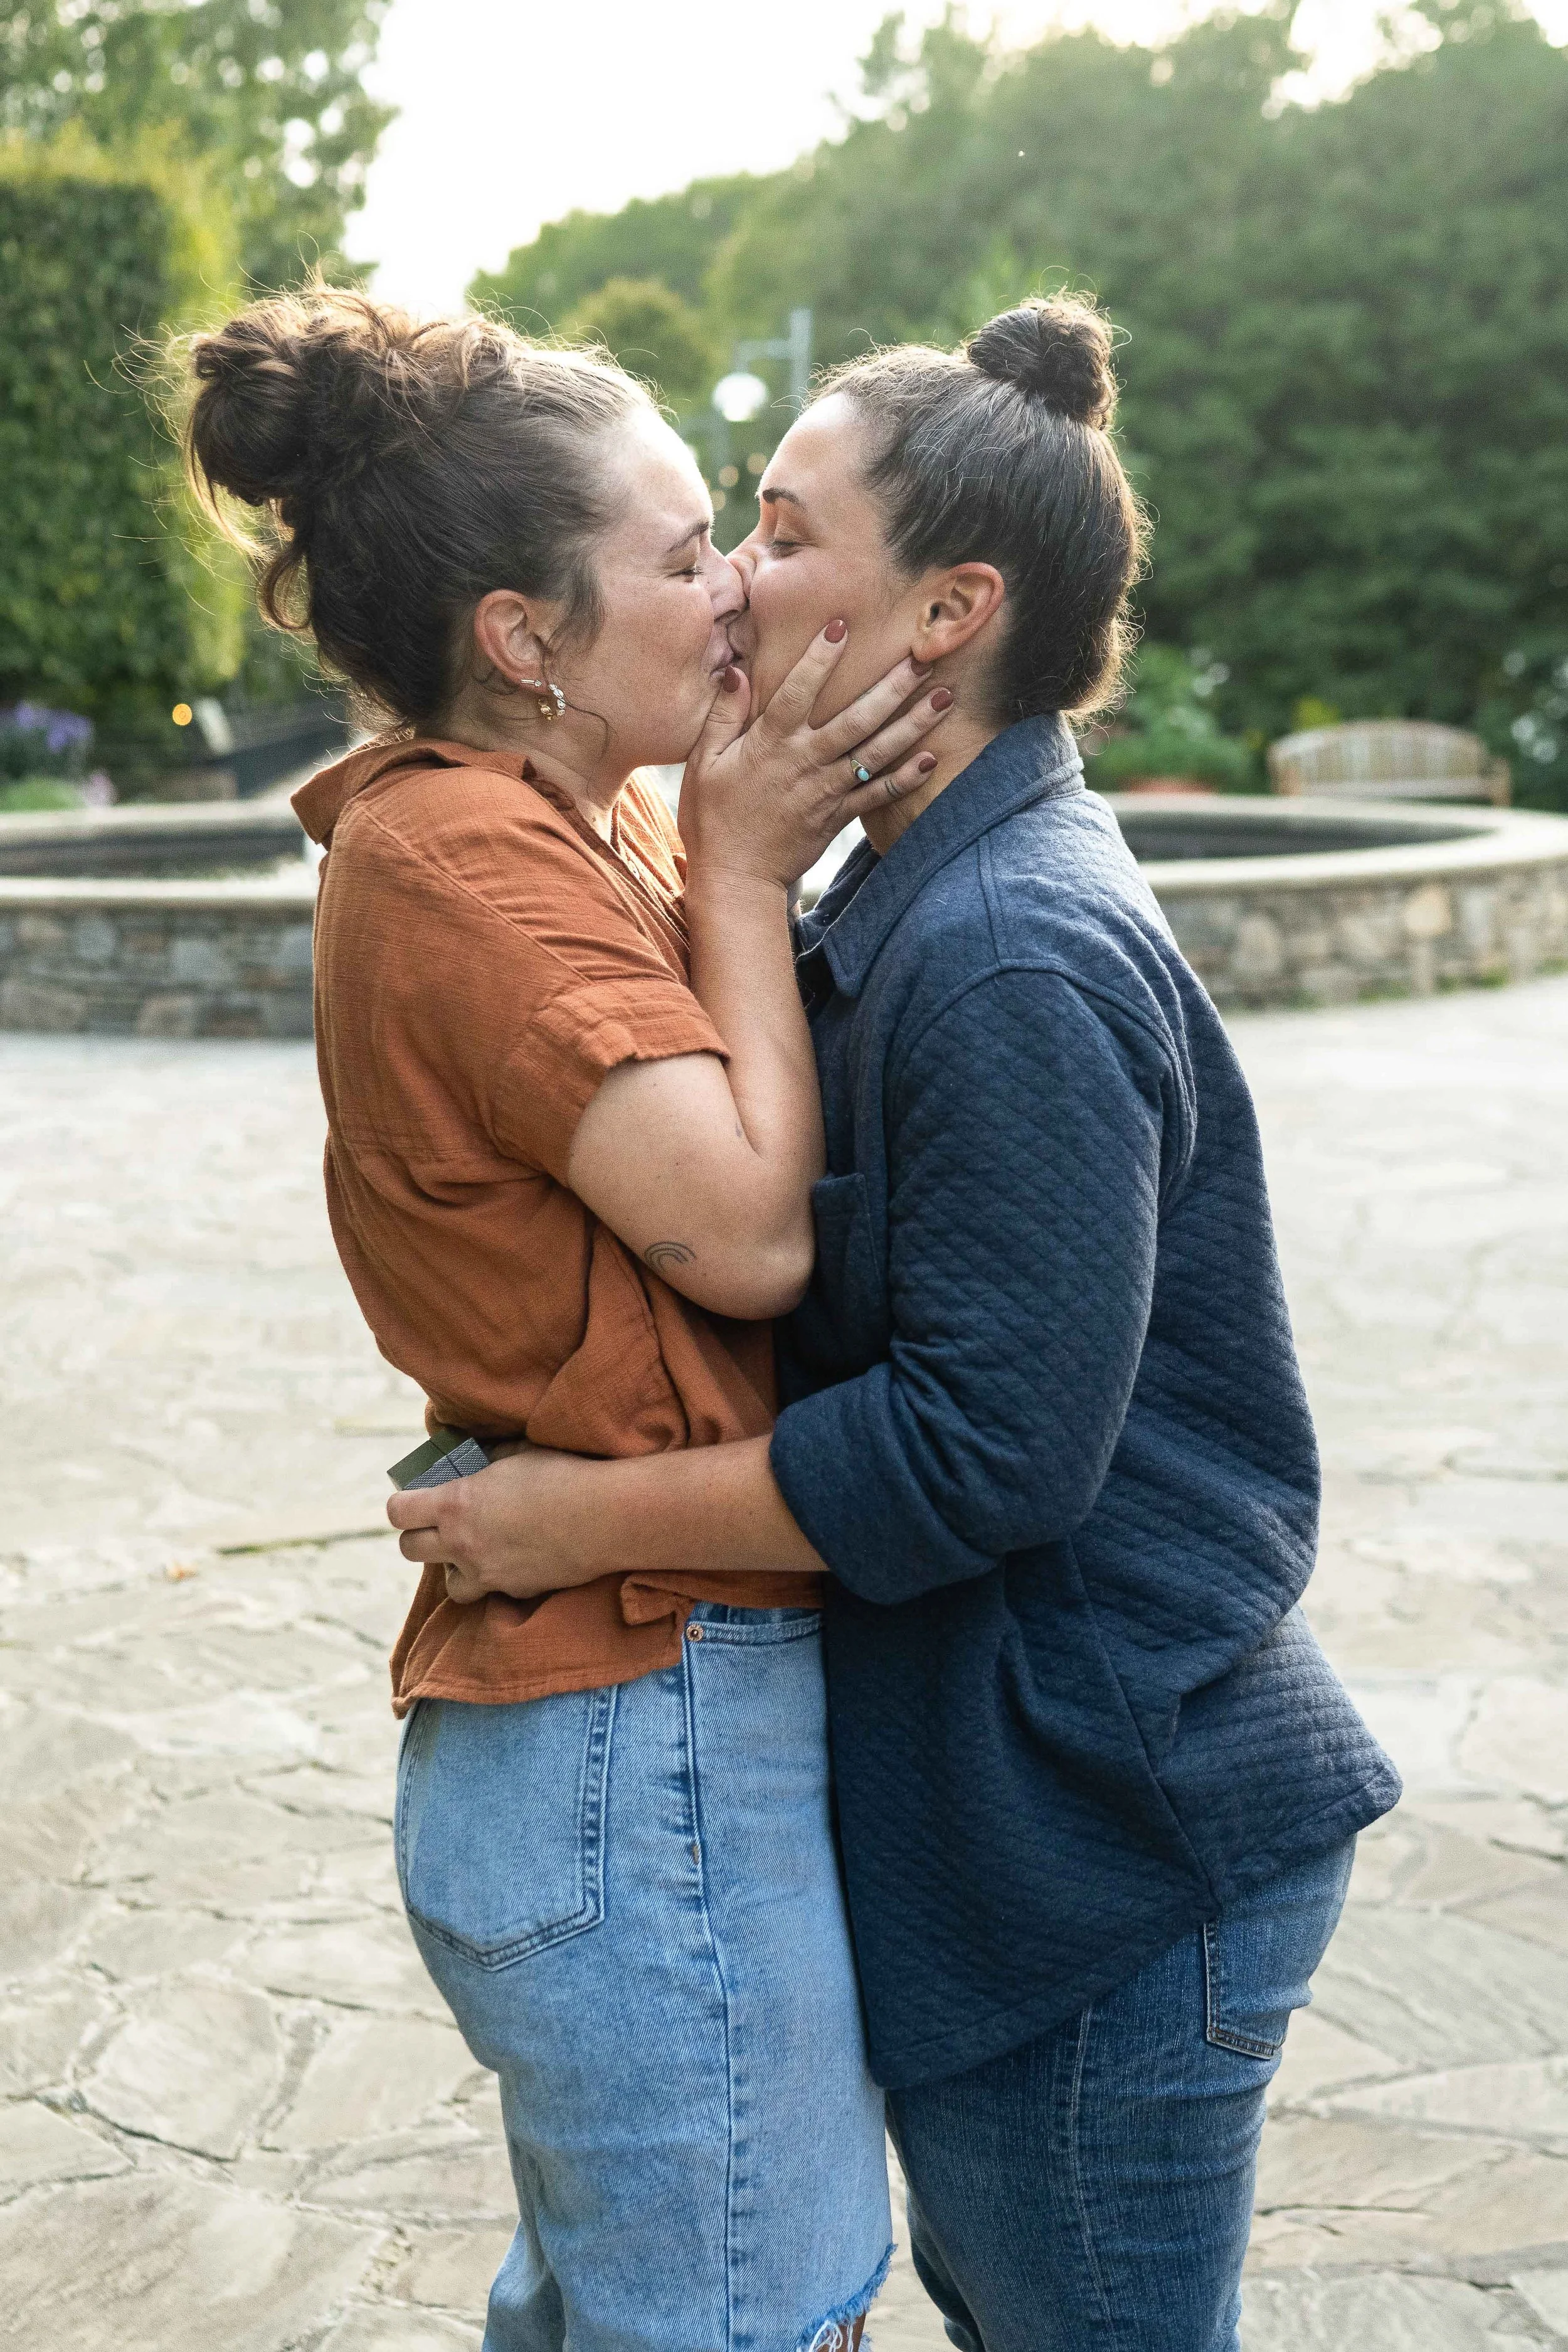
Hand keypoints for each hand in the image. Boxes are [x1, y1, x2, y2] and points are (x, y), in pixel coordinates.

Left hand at [386, 1445, 592, 1605]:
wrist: (605, 1517)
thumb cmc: (562, 1475)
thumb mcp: (517, 1454)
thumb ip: (486, 1460)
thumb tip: (476, 1461)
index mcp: (456, 1504)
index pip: (398, 1511)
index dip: (401, 1504)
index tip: (413, 1499)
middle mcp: (462, 1544)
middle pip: (409, 1550)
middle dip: (419, 1536)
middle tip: (439, 1525)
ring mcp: (487, 1574)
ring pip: (448, 1583)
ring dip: (453, 1567)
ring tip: (475, 1552)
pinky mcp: (515, 1592)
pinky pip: (492, 1591)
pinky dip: (495, 1579)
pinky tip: (516, 1560)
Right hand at [678, 623, 952, 889]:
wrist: (735, 877)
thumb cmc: (712, 817)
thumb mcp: (704, 763)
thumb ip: (723, 716)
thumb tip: (735, 672)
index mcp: (771, 743)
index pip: (798, 690)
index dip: (819, 658)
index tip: (841, 625)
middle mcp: (806, 761)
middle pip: (857, 717)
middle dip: (892, 686)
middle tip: (923, 657)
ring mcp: (827, 790)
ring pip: (877, 751)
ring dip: (913, 724)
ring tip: (944, 697)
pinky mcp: (838, 816)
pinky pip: (878, 794)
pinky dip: (907, 778)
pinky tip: (932, 758)